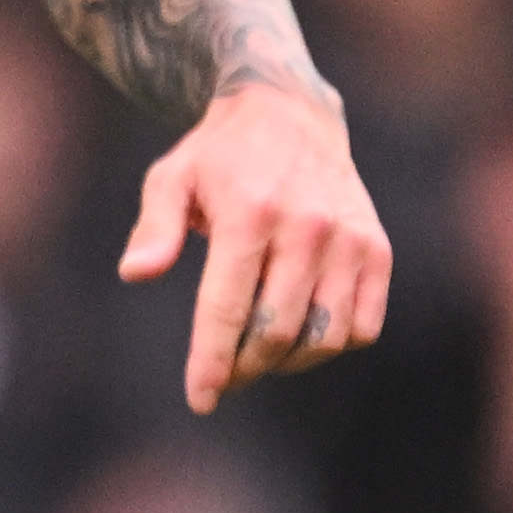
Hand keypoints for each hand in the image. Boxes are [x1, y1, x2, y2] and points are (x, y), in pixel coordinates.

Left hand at [121, 81, 393, 411]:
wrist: (288, 112)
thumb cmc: (218, 156)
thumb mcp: (171, 178)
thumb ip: (153, 228)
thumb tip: (136, 273)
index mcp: (250, 211)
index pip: (227, 308)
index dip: (211, 362)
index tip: (200, 400)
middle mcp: (308, 226)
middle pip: (276, 332)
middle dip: (244, 367)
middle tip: (224, 375)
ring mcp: (349, 238)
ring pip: (324, 337)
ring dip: (287, 363)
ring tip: (257, 354)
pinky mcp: (376, 247)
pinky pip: (362, 326)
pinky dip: (331, 345)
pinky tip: (299, 333)